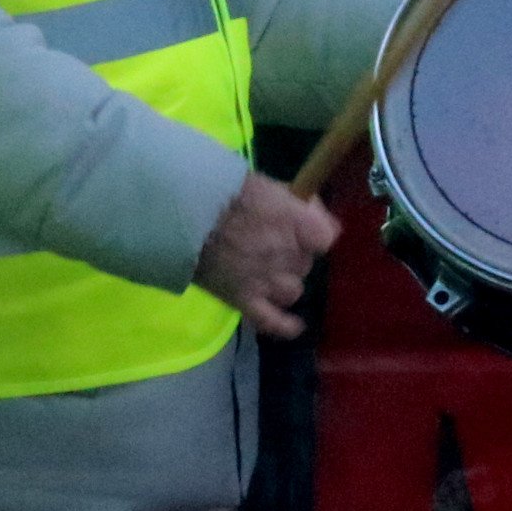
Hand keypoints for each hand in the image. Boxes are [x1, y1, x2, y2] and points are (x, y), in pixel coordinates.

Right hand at [196, 173, 339, 339]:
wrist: (183, 215)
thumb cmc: (224, 192)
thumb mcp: (265, 184)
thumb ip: (293, 201)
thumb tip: (309, 210)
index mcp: (296, 223)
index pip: (328, 236)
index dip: (317, 230)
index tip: (306, 224)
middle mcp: (288, 256)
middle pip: (305, 263)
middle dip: (292, 253)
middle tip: (268, 241)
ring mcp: (267, 282)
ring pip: (293, 290)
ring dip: (284, 281)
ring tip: (265, 271)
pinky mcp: (245, 301)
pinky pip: (273, 321)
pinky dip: (285, 325)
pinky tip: (295, 326)